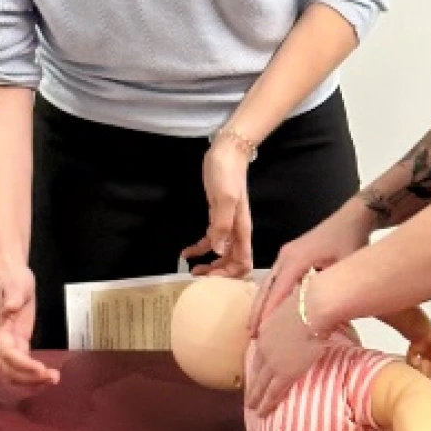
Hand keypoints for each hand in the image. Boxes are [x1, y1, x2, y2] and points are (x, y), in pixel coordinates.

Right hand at [0, 267, 59, 386]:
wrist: (10, 275)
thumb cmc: (13, 279)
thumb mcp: (16, 284)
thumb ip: (13, 297)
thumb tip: (10, 307)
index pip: (8, 353)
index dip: (23, 365)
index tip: (41, 369)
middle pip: (9, 368)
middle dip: (29, 377)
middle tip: (53, 378)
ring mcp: (6, 344)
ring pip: (14, 371)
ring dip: (31, 380)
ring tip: (54, 379)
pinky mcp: (16, 343)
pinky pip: (21, 365)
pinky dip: (32, 373)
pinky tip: (47, 376)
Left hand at [181, 141, 253, 276]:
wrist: (227, 153)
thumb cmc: (227, 175)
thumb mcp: (224, 199)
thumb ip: (222, 225)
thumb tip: (219, 251)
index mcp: (242, 229)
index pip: (244, 261)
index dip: (230, 273)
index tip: (212, 277)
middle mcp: (236, 231)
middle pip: (233, 262)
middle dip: (218, 272)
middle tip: (198, 277)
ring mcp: (227, 225)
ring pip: (222, 253)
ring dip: (209, 264)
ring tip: (192, 270)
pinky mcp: (216, 218)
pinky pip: (210, 240)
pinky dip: (199, 249)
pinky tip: (186, 252)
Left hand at [244, 283, 330, 414]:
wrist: (313, 309)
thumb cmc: (310, 302)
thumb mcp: (292, 306)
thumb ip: (290, 316)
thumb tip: (298, 316)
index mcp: (266, 329)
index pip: (259, 351)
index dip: (257, 364)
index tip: (255, 373)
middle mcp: (265, 346)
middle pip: (256, 370)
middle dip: (252, 384)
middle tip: (249, 397)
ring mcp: (273, 361)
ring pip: (260, 384)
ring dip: (256, 398)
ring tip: (253, 409)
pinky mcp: (284, 373)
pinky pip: (272, 392)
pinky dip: (266, 404)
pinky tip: (262, 413)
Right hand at [249, 196, 375, 336]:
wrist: (355, 216)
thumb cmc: (352, 239)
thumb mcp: (345, 266)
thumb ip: (332, 288)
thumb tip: (321, 317)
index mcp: (296, 259)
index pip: (278, 291)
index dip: (269, 313)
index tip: (262, 334)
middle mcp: (286, 256)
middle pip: (267, 287)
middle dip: (258, 311)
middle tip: (251, 335)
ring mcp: (287, 254)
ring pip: (269, 283)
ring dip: (262, 303)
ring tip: (256, 327)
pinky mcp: (292, 255)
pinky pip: (277, 278)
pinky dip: (270, 294)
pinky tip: (270, 309)